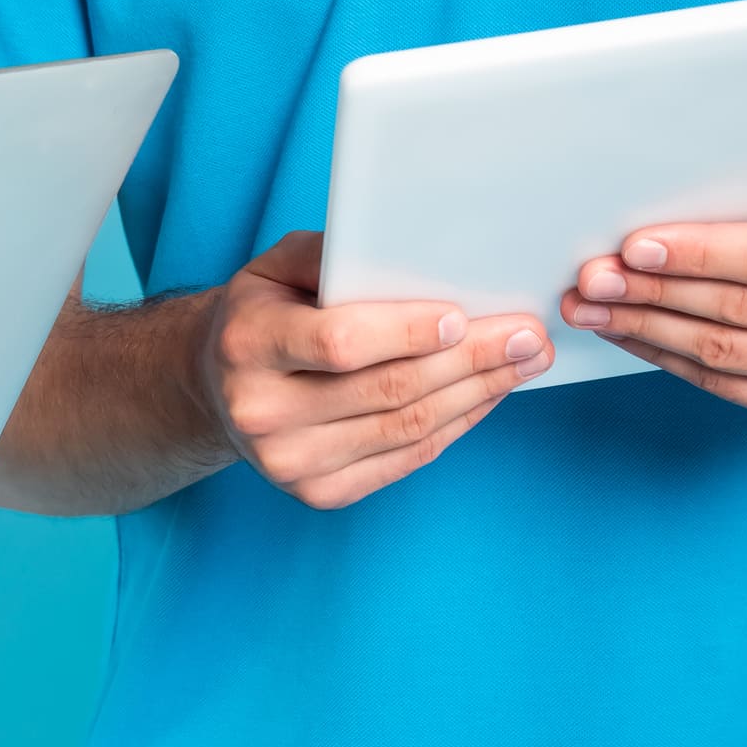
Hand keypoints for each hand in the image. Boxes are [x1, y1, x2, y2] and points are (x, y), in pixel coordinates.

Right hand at [192, 231, 549, 509]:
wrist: (218, 386)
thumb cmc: (263, 312)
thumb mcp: (277, 266)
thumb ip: (331, 255)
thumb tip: (412, 255)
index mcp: (248, 343)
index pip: (340, 343)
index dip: (406, 332)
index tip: (462, 316)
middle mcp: (262, 410)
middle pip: (388, 389)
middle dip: (469, 361)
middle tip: (527, 337)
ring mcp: (290, 461)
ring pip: (407, 428)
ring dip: (477, 395)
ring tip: (522, 364)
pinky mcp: (319, 492)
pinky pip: (406, 459)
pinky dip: (455, 426)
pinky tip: (485, 396)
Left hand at [563, 182, 746, 430]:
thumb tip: (667, 186)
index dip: (698, 253)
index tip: (635, 246)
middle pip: (739, 308)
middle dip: (654, 292)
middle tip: (594, 279)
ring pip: (724, 353)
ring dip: (647, 331)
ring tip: (592, 310)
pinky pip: (723, 387)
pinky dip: (667, 360)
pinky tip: (630, 337)